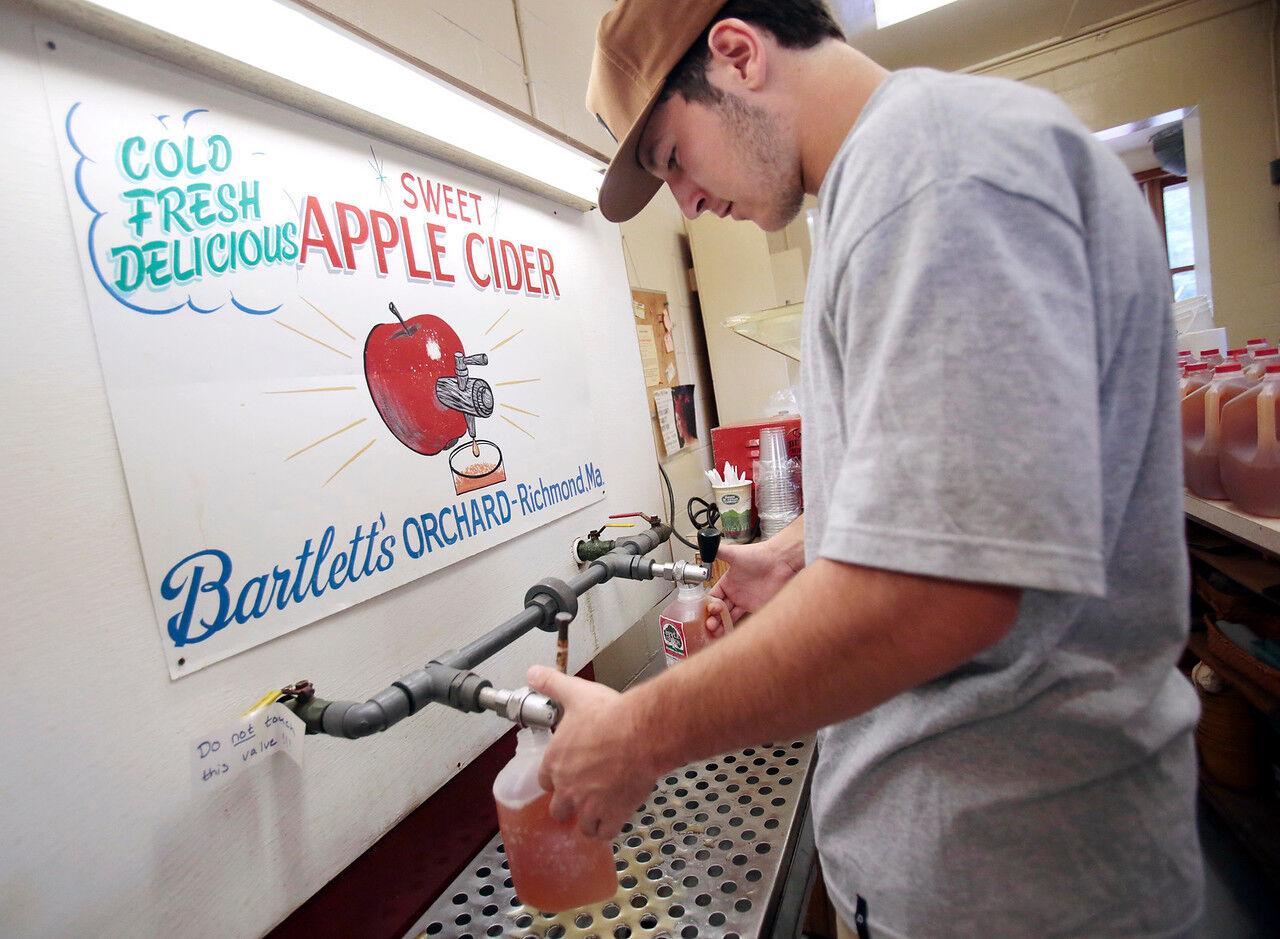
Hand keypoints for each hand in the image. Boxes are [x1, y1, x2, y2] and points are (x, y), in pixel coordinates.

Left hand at [526, 666, 658, 840]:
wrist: (641, 733)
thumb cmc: (611, 715)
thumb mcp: (576, 693)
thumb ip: (552, 684)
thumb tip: (533, 673)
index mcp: (555, 761)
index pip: (545, 781)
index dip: (556, 778)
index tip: (568, 774)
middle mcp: (567, 787)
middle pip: (558, 809)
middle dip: (570, 804)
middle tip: (585, 794)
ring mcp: (588, 805)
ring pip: (581, 825)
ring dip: (589, 819)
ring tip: (601, 810)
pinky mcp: (610, 815)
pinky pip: (604, 833)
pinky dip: (609, 828)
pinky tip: (616, 816)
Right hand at [705, 540, 802, 635]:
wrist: (780, 561)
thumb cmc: (759, 555)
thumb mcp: (734, 553)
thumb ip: (718, 551)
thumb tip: (704, 548)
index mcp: (727, 583)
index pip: (712, 597)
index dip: (706, 605)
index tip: (704, 612)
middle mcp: (734, 594)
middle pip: (718, 610)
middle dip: (711, 618)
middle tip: (709, 623)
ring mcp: (744, 602)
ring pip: (727, 617)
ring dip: (719, 625)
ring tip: (714, 630)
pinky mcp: (755, 609)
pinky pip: (741, 621)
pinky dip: (732, 627)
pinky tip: (726, 631)